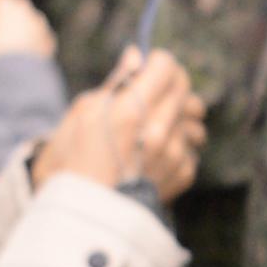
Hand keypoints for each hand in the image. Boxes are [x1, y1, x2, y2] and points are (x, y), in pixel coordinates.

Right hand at [34, 47, 198, 198]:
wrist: (79, 212)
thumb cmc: (72, 159)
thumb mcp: (83, 113)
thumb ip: (117, 82)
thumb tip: (137, 55)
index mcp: (130, 112)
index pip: (167, 68)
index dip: (158, 63)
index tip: (149, 68)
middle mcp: (157, 133)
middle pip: (184, 91)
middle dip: (170, 86)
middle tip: (152, 94)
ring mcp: (172, 157)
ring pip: (194, 121)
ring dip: (179, 119)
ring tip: (156, 127)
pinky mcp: (180, 176)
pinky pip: (193, 150)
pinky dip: (179, 148)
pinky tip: (156, 155)